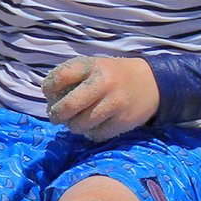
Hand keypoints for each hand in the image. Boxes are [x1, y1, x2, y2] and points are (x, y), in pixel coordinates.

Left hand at [42, 56, 159, 140]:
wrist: (151, 82)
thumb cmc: (112, 75)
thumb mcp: (93, 66)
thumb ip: (72, 77)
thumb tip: (49, 100)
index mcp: (91, 66)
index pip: (60, 77)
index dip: (48, 88)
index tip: (49, 94)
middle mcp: (103, 84)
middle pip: (69, 106)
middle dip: (56, 114)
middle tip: (55, 117)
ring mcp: (115, 103)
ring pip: (81, 124)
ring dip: (73, 126)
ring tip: (74, 123)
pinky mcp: (124, 121)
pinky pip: (98, 134)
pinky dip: (91, 133)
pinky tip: (92, 127)